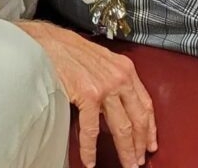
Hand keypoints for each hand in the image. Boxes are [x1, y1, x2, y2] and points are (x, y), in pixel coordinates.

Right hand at [18, 20, 155, 167]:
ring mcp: (105, 87)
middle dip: (139, 144)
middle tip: (138, 161)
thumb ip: (113, 81)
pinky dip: (90, 149)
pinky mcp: (88, 95)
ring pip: (122, 128)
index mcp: (125, 68)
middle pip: (138, 119)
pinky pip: (92, 130)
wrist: (47, 40)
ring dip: (125, 151)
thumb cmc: (69, 49)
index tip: (150, 143)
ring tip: (126, 166)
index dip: (150, 128)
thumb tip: (115, 109)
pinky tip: (90, 160)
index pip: (146, 104)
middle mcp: (119, 77)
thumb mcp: (101, 60)